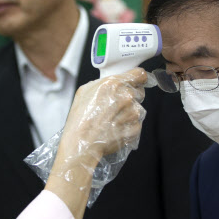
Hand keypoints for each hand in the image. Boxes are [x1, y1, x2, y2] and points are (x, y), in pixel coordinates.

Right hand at [45, 68, 146, 218]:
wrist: (81, 144)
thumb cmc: (80, 120)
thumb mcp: (84, 92)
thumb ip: (102, 83)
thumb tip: (112, 82)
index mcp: (113, 84)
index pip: (139, 74)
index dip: (138, 78)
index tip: (136, 82)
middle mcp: (125, 97)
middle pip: (139, 92)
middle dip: (130, 98)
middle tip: (116, 107)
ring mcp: (132, 113)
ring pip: (138, 109)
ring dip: (129, 114)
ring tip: (112, 121)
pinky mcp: (135, 128)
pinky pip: (137, 124)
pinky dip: (128, 127)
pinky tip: (115, 129)